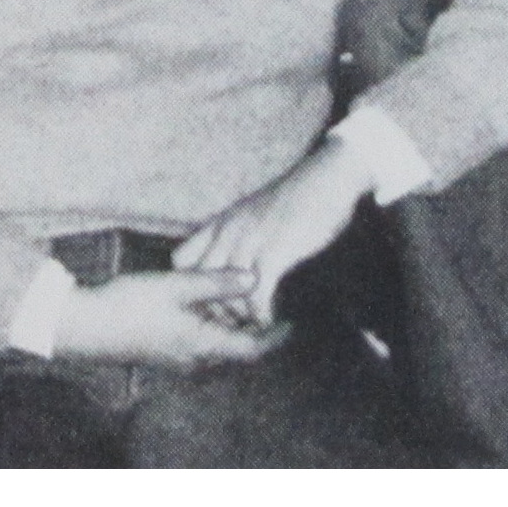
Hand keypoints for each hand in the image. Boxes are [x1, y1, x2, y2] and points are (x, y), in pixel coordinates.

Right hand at [52, 270, 286, 367]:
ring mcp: (177, 358)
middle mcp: (194, 359)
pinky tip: (204, 300)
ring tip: (241, 297)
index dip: (275, 336)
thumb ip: (217, 282)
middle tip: (271, 302)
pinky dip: (211, 324)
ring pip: (217, 344)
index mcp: (203, 347)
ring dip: (231, 324)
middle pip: (237, 348)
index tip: (293, 322)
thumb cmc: (130, 305)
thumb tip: (254, 277)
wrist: (83, 326)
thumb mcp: (176, 286)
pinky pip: (198, 341)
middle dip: (255, 327)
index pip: (253, 349)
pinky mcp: (162, 351)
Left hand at [173, 139, 377, 328]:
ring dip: (239, 317)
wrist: (326, 178)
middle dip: (212, 309)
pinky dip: (261, 314)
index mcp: (220, 222)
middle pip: (199, 284)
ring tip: (251, 328)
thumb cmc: (297, 198)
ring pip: (226, 293)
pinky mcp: (274, 252)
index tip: (208, 302)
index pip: (181, 260)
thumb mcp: (253, 213)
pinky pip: (256, 295)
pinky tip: (270, 320)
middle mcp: (228, 232)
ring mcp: (249, 241)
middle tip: (231, 325)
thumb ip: (238, 234)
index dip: (189, 286)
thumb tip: (234, 262)